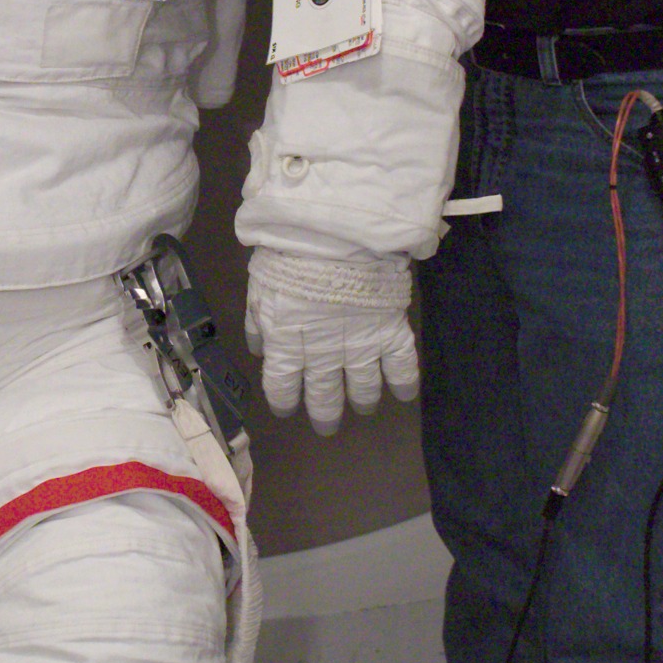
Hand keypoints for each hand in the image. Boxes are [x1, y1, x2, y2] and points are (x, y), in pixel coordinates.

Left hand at [244, 248, 416, 433]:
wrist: (335, 235)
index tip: (287, 409)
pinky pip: (400, 366)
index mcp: (286, 343)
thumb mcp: (260, 286)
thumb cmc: (289, 254)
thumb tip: (258, 349)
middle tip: (327, 427)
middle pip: (323, 395)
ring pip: (362, 387)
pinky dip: (404, 383)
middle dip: (324, 413)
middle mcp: (322, 354)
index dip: (284, 401)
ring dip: (362, 401)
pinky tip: (404, 394)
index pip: (282, 386)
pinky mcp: (389, 332)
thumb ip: (259, 321)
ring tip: (364, 408)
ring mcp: (359, 345)